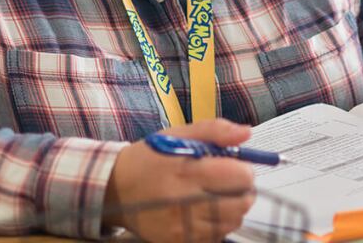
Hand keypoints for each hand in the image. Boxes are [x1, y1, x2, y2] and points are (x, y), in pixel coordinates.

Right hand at [103, 119, 255, 242]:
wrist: (116, 188)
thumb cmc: (151, 157)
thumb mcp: (179, 134)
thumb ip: (215, 130)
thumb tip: (246, 133)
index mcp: (188, 170)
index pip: (239, 177)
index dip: (244, 170)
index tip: (236, 167)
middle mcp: (185, 201)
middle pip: (240, 204)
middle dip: (243, 192)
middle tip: (232, 184)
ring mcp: (182, 226)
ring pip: (230, 224)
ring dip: (232, 210)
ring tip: (218, 197)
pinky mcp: (177, 241)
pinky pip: (214, 238)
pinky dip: (217, 226)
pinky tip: (205, 213)